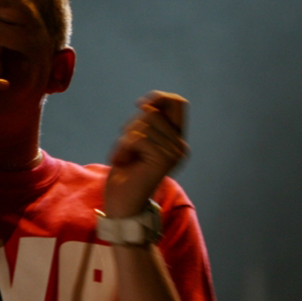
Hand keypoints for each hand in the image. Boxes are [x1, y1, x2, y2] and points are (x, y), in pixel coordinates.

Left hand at [105, 92, 188, 217]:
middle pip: (153, 112)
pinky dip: (122, 148)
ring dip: (124, 140)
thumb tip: (149, 104)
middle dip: (132, 126)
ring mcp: (174, 153)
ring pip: (143, 125)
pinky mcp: (163, 160)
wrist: (122, 202)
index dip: (160, 98)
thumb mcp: (136, 140)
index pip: (178, 103)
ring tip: (124, 157)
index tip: (140, 105)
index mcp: (175, 139)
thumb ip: (146, 122)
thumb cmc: (125, 172)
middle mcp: (180, 146)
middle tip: (126, 148)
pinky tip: (122, 162)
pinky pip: (137, 139)